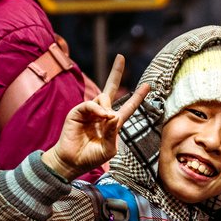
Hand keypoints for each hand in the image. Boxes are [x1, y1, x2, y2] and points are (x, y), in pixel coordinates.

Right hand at [41, 55, 148, 180]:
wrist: (72, 162)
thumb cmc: (91, 157)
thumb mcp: (109, 149)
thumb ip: (114, 133)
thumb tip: (114, 115)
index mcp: (112, 123)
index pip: (128, 107)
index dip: (137, 97)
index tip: (148, 85)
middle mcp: (101, 114)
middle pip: (110, 89)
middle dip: (115, 73)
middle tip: (121, 57)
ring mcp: (90, 111)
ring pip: (103, 98)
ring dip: (107, 108)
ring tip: (106, 121)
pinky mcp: (78, 112)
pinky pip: (91, 104)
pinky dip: (98, 109)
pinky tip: (103, 116)